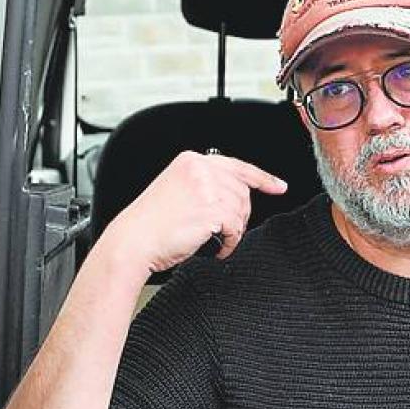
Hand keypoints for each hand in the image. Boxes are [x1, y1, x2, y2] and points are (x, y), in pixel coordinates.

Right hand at [94, 151, 285, 277]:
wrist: (132, 242)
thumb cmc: (148, 224)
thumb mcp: (175, 189)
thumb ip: (202, 183)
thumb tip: (233, 193)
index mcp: (191, 161)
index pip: (237, 165)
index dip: (263, 177)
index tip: (278, 185)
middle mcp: (200, 170)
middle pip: (243, 190)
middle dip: (239, 213)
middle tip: (225, 230)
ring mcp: (206, 189)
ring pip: (241, 209)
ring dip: (233, 229)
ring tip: (215, 239)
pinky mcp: (211, 211)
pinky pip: (236, 228)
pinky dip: (230, 242)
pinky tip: (217, 247)